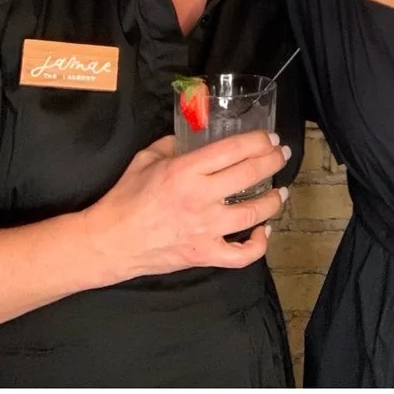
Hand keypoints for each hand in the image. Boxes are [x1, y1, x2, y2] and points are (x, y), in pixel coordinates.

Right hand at [85, 133, 288, 278]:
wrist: (113, 240)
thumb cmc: (125, 198)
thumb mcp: (144, 159)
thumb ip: (171, 145)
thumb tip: (192, 140)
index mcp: (184, 171)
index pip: (231, 150)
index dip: (256, 142)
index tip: (268, 138)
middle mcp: (200, 198)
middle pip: (248, 175)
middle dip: (271, 162)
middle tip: (280, 155)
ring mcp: (207, 229)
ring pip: (254, 214)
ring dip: (273, 201)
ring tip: (280, 192)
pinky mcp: (207, 254)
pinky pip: (242, 254)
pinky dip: (258, 244)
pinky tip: (263, 231)